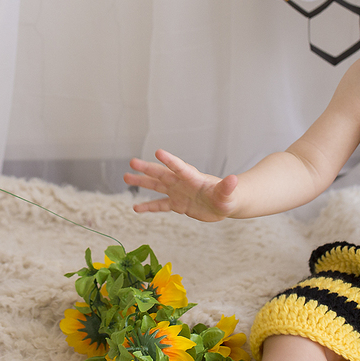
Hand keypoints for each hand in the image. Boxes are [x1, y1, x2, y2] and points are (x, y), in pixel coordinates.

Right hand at [123, 149, 239, 221]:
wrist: (224, 203)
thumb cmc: (227, 197)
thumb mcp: (228, 194)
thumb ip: (227, 187)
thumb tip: (233, 179)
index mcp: (193, 178)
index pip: (180, 167)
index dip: (169, 160)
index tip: (158, 152)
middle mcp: (182, 183)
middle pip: (162, 174)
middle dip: (147, 168)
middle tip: (132, 162)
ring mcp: (177, 193)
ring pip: (156, 186)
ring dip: (142, 182)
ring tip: (126, 177)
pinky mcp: (176, 204)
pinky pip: (159, 205)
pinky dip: (148, 206)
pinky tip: (136, 208)